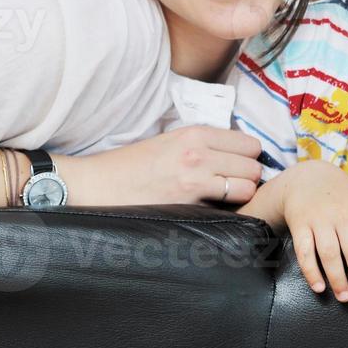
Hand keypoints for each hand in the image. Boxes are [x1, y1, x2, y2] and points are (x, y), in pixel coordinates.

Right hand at [63, 126, 262, 205]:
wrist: (93, 185)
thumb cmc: (129, 166)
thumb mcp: (168, 142)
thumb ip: (202, 145)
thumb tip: (235, 157)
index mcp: (195, 134)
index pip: (250, 144)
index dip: (248, 159)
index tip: (239, 169)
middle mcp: (198, 152)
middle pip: (254, 166)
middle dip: (248, 179)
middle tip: (232, 188)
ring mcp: (194, 178)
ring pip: (248, 187)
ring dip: (240, 197)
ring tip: (224, 202)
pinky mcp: (187, 204)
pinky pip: (227, 208)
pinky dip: (227, 213)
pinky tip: (213, 214)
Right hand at [240, 160, 347, 302]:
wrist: (308, 178)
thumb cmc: (345, 196)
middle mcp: (341, 213)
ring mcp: (319, 219)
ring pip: (329, 252)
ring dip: (337, 278)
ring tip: (345, 297)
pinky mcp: (300, 225)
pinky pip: (304, 251)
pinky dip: (311, 271)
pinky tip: (319, 287)